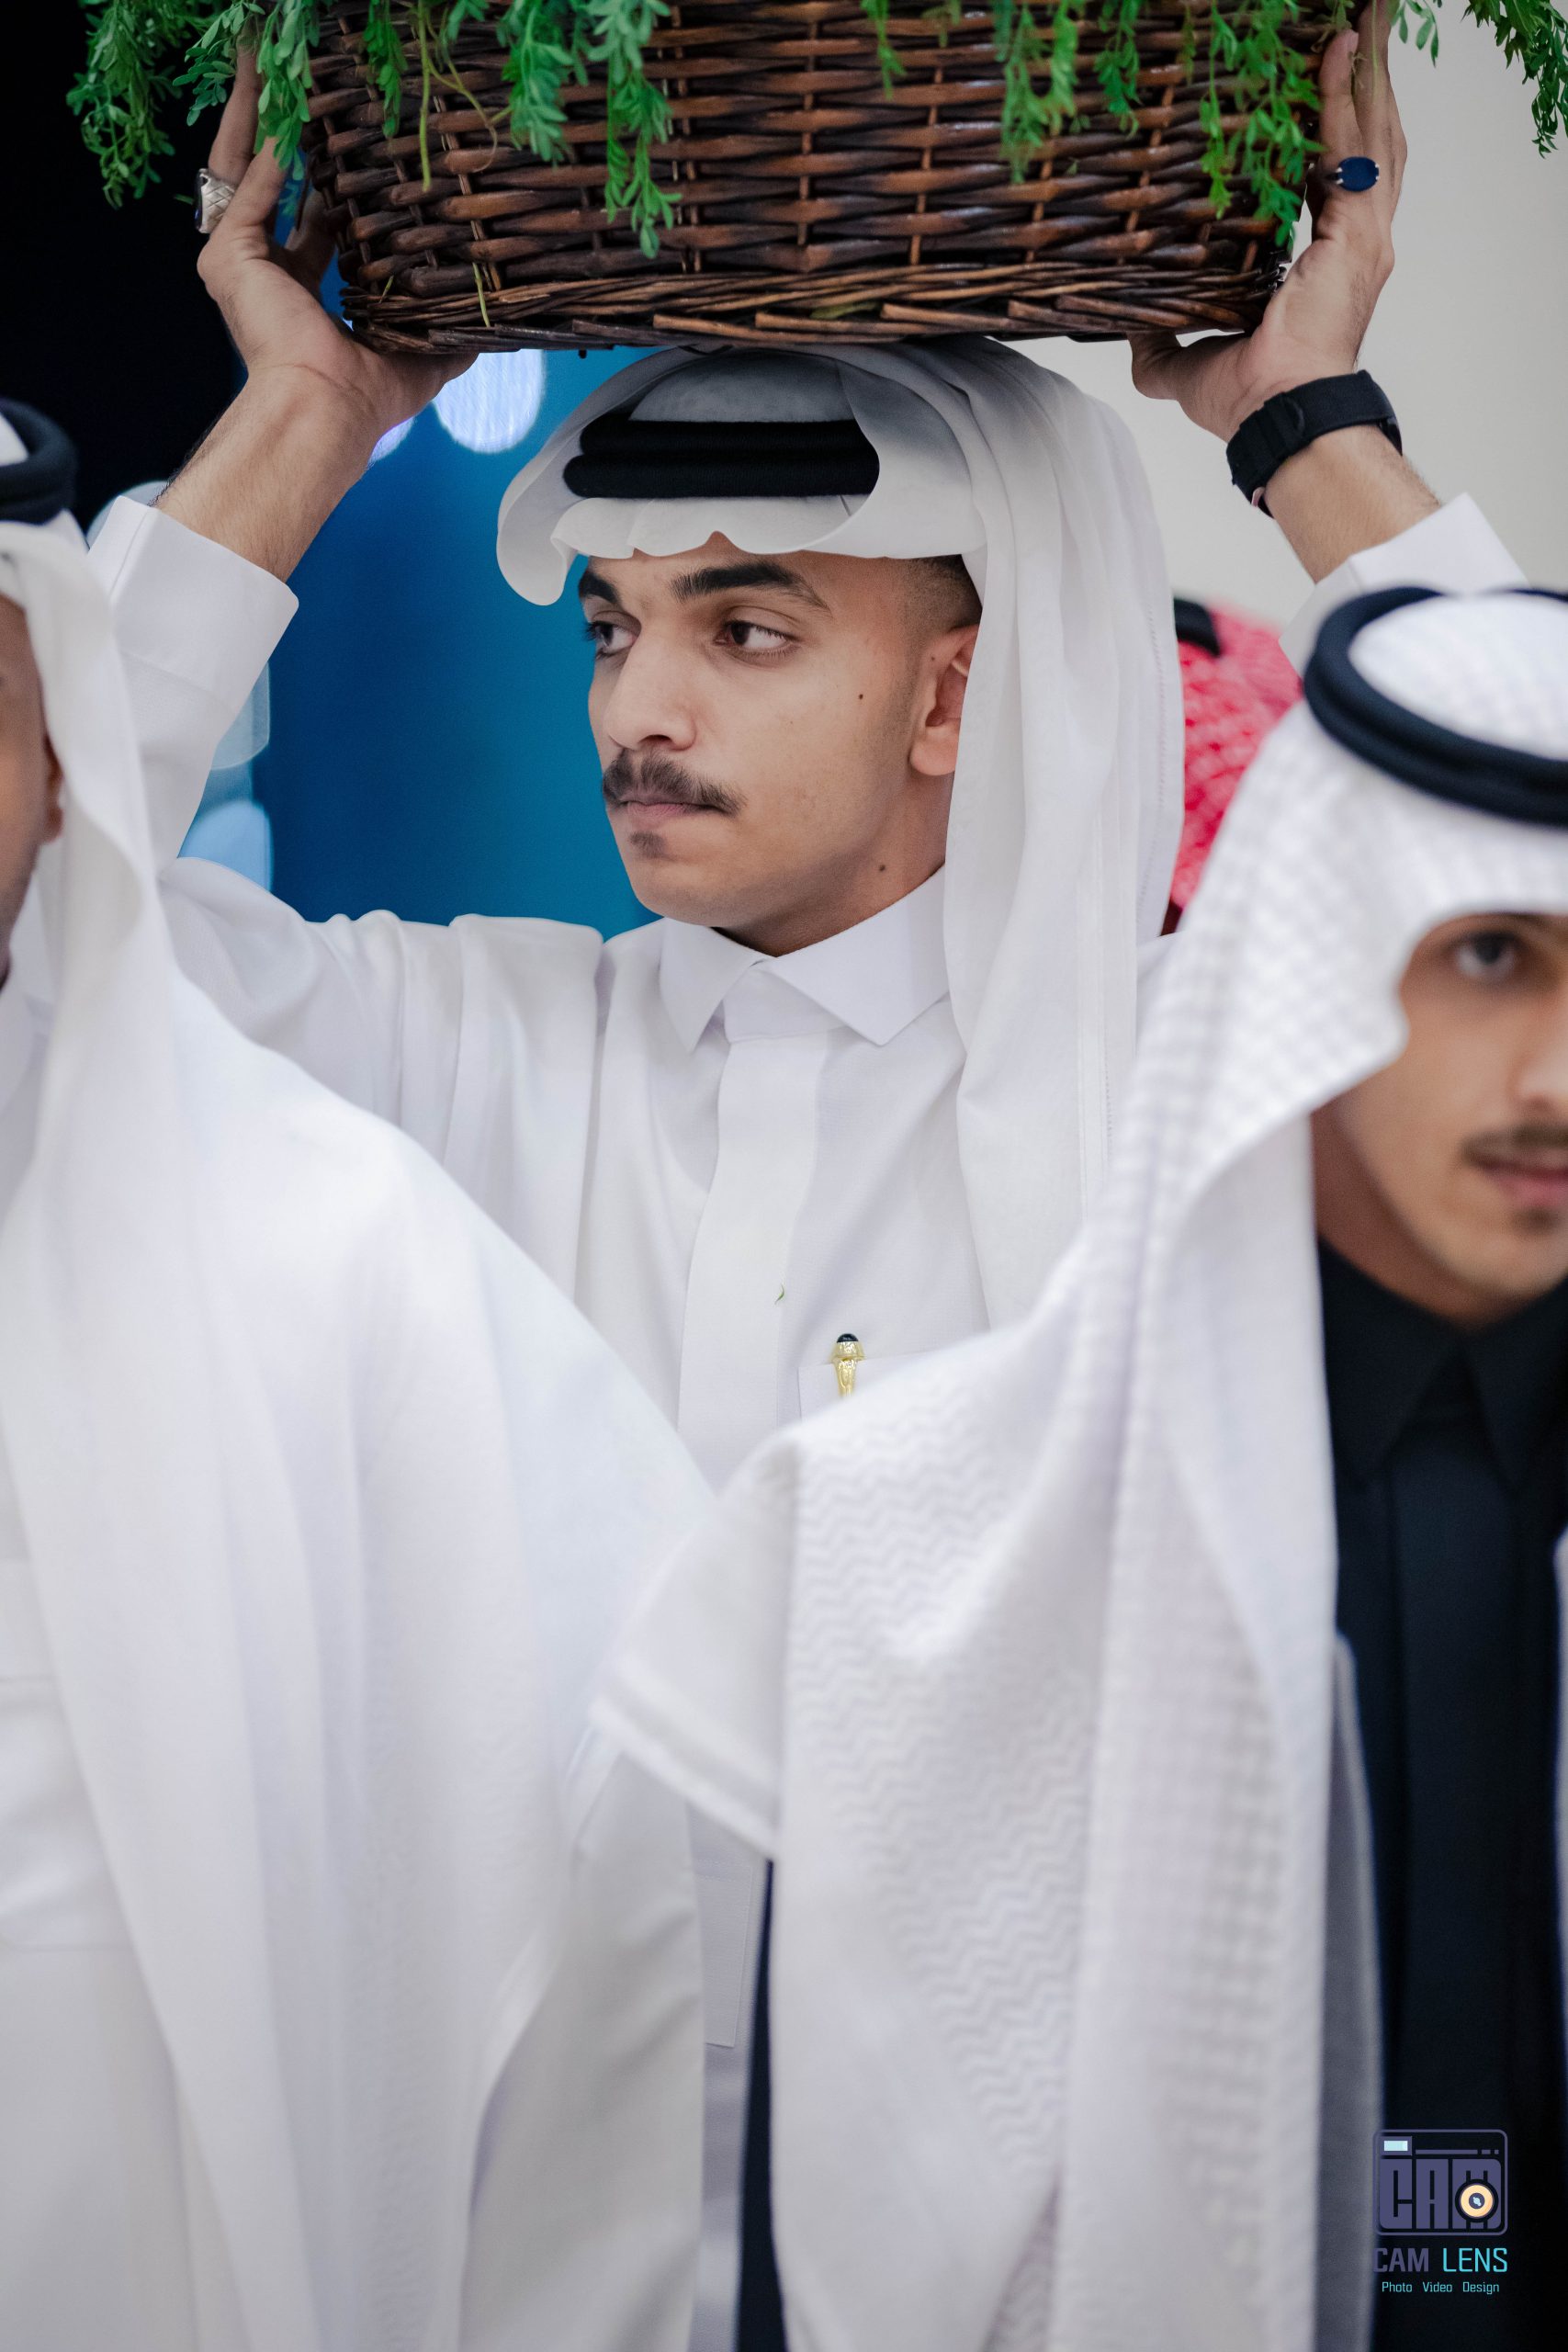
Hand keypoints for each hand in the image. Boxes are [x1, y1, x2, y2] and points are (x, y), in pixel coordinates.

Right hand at [200, 53, 466, 460]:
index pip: (308, 222)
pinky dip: (270, 154)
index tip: (349, 144)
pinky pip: (251, 190)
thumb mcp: (417, 360)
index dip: (326, 182)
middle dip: (276, 127)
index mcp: (297, 294)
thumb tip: (485, 333)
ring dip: (254, 115)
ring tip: (266, 62)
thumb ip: (445, 338)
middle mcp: (262, 273)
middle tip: (289, 78)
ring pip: (240, 169)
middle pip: (265, 180)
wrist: (327, 410)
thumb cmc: (364, 398)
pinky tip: (288, 113)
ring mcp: (238, 263)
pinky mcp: (228, 258)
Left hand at [1129, 1, 1406, 443]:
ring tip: (1356, 19)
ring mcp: (1364, 234)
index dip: (1331, 128)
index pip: (1336, 177)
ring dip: (1364, 72)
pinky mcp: (1358, 233)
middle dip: (1363, 81)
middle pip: (1369, 140)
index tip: (1317, 81)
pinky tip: (1334, 50)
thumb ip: (1164, 346)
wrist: (1281, 419)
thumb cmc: (1252, 402)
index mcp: (1326, 265)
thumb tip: (1134, 334)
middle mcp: (1356, 242)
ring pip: (1373, 130)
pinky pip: (1350, 146)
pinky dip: (1342, 96)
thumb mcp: (1191, 366)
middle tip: (1352, 27)